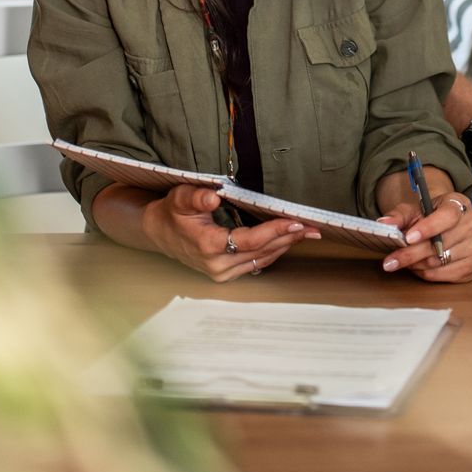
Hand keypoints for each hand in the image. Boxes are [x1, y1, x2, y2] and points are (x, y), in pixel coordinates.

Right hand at [143, 184, 317, 281]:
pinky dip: (273, 252)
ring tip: (307, 233)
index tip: (294, 221)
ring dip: (285, 246)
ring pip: (262, 260)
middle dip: (289, 237)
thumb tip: (213, 196)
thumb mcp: (180, 197)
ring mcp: (222, 272)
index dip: (274, 230)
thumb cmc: (173, 212)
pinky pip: (256, 264)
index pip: (250, 240)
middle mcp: (217, 264)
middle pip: (262, 251)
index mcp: (208, 245)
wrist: (159, 232)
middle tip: (313, 227)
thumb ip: (196, 197)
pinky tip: (287, 241)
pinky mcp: (226, 274)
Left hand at [378, 190, 471, 282]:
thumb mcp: (411, 210)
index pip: (448, 216)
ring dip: (417, 265)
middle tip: (391, 260)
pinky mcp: (471, 267)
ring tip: (403, 262)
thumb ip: (397, 216)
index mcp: (459, 204)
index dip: (428, 228)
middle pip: (442, 243)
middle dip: (412, 254)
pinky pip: (446, 276)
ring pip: (441, 261)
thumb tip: (384, 224)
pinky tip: (417, 268)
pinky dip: (428, 274)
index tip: (408, 238)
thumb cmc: (427, 216)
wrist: (441, 224)